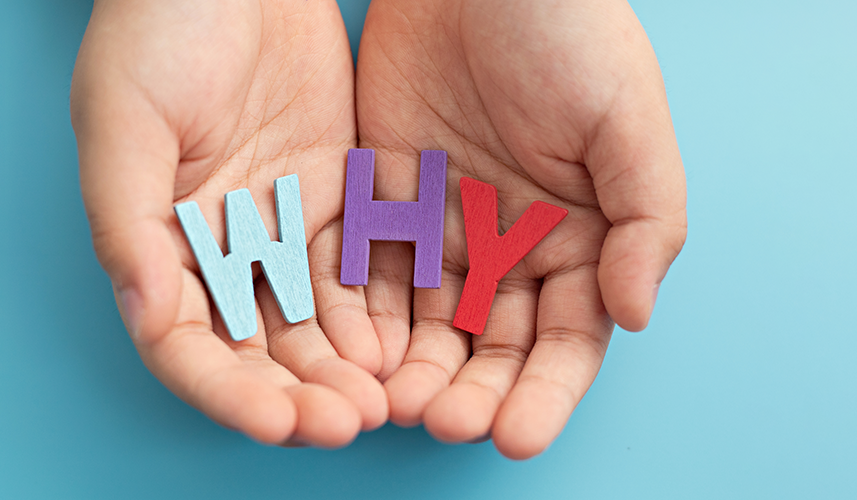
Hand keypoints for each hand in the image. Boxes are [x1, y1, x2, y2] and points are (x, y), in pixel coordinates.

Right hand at [70, 0, 385, 446]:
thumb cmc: (157, 32)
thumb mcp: (122, 120)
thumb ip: (129, 223)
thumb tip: (148, 314)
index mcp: (160, 244)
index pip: (189, 346)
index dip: (231, 392)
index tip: (281, 421)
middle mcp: (221, 250)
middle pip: (260, 346)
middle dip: (302, 391)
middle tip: (350, 421)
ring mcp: (281, 228)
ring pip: (315, 319)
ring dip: (346, 365)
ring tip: (385, 400)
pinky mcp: (335, 198)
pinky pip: (359, 267)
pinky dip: (378, 308)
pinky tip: (403, 341)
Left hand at [351, 0, 686, 457]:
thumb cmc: (567, 35)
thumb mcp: (627, 121)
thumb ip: (647, 222)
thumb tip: (635, 314)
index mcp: (577, 240)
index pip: (565, 340)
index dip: (544, 393)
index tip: (515, 435)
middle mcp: (509, 247)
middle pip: (490, 345)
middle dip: (471, 392)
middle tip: (443, 424)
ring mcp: (443, 230)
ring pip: (426, 324)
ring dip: (412, 371)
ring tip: (393, 405)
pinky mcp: (383, 204)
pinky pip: (370, 274)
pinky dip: (363, 318)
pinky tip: (353, 353)